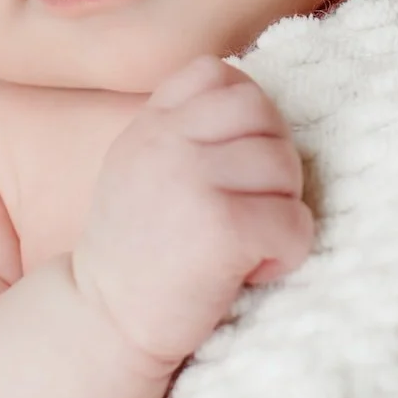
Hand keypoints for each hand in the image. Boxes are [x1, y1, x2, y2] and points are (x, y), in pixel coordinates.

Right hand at [70, 57, 314, 369]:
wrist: (103, 324)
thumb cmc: (135, 253)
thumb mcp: (139, 168)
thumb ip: (180, 130)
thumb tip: (254, 104)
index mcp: (149, 125)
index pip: (217, 74)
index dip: (245, 112)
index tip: (237, 160)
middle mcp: (167, 142)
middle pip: (262, 113)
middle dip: (273, 158)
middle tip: (253, 205)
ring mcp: (193, 181)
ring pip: (285, 165)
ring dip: (283, 209)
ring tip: (251, 242)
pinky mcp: (222, 229)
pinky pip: (294, 221)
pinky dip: (289, 250)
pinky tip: (256, 270)